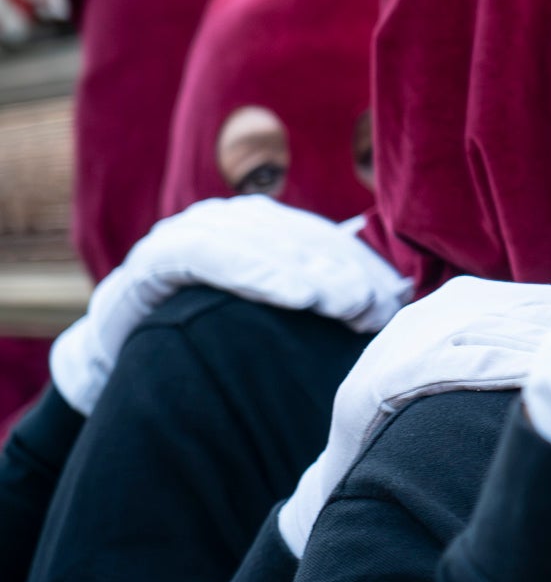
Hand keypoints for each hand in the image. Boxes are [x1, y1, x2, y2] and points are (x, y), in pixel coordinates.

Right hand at [50, 196, 411, 414]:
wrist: (122, 362)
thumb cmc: (211, 341)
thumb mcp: (272, 320)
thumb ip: (319, 298)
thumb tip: (393, 299)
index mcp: (263, 226)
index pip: (324, 238)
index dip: (361, 265)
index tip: (396, 296)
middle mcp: (230, 219)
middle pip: (300, 238)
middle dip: (344, 271)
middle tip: (378, 305)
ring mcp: (192, 231)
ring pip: (264, 242)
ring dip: (310, 272)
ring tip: (348, 303)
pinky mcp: (157, 256)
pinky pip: (212, 255)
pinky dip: (258, 271)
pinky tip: (298, 295)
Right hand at [277, 275, 550, 555]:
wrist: (351, 457)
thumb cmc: (426, 408)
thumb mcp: (471, 357)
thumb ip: (517, 323)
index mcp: (457, 301)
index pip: (529, 298)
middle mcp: (432, 313)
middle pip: (516, 312)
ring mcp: (408, 342)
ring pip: (491, 334)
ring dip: (542, 342)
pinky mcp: (387, 378)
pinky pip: (457, 365)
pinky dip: (499, 366)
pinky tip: (535, 373)